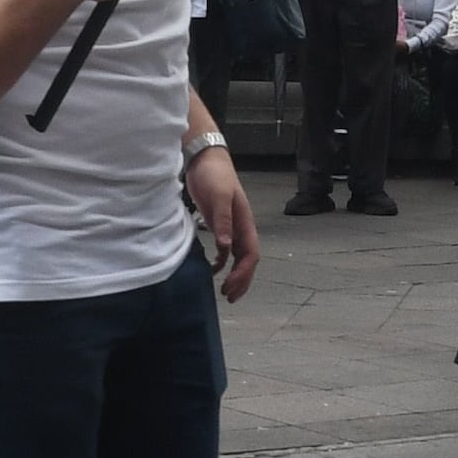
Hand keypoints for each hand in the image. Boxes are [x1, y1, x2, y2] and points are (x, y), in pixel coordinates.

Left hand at [188, 143, 259, 300]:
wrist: (206, 159)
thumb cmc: (215, 176)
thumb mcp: (220, 197)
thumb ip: (223, 222)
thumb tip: (225, 248)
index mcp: (246, 223)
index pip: (251, 256)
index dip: (243, 274)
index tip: (230, 288)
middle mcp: (241, 228)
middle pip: (247, 261)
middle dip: (242, 281)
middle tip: (229, 298)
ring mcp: (231, 227)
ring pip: (238, 258)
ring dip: (233, 275)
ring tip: (224, 291)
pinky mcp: (219, 224)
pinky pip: (225, 250)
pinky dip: (221, 263)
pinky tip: (212, 270)